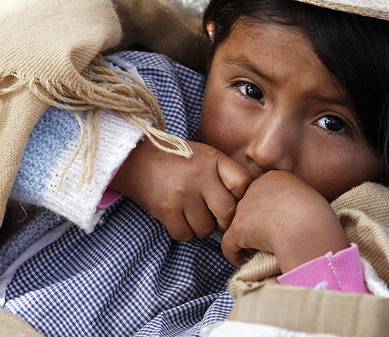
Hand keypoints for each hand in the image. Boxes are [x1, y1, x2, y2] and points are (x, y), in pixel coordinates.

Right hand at [110, 138, 251, 240]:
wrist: (137, 159)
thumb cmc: (179, 160)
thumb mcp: (205, 156)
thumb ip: (225, 173)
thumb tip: (248, 200)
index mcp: (213, 160)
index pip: (243, 184)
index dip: (242, 196)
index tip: (234, 199)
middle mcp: (199, 177)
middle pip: (227, 212)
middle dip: (226, 221)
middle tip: (219, 218)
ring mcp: (182, 194)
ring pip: (207, 228)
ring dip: (205, 228)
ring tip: (198, 216)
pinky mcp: (166, 210)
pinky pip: (186, 234)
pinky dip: (187, 232)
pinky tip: (183, 220)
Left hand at [221, 170, 348, 271]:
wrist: (307, 227)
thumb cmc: (318, 217)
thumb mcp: (310, 200)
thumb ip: (295, 203)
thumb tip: (291, 218)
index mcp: (275, 177)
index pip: (264, 192)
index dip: (268, 209)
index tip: (278, 223)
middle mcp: (255, 187)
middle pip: (248, 205)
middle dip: (254, 221)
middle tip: (266, 238)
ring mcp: (244, 208)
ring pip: (237, 224)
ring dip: (245, 237)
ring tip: (256, 251)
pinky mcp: (237, 228)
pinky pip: (229, 244)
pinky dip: (234, 254)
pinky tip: (243, 262)